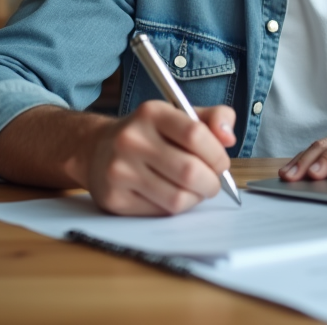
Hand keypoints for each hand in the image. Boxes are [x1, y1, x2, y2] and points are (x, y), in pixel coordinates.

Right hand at [85, 101, 235, 215]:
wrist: (96, 150)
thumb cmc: (148, 134)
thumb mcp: (179, 115)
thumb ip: (213, 118)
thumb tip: (229, 137)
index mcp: (151, 113)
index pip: (195, 134)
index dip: (217, 154)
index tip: (222, 163)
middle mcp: (131, 139)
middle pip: (189, 171)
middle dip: (211, 182)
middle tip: (212, 183)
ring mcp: (119, 170)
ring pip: (177, 198)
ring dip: (195, 198)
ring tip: (194, 190)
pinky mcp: (114, 198)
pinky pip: (160, 212)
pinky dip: (175, 208)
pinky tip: (171, 195)